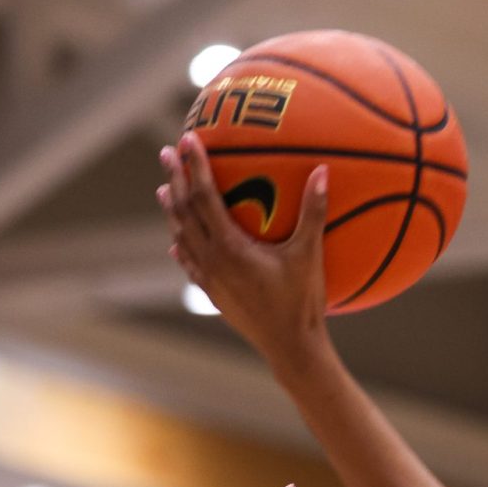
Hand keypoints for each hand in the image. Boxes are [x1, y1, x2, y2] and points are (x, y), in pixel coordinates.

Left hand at [159, 131, 331, 370]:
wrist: (290, 347)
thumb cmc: (302, 302)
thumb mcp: (310, 254)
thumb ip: (314, 211)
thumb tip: (322, 171)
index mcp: (230, 246)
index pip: (203, 196)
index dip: (195, 165)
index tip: (188, 139)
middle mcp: (212, 260)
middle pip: (183, 212)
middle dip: (175, 179)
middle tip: (167, 152)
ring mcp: (209, 279)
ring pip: (181, 237)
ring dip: (172, 211)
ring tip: (165, 190)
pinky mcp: (214, 295)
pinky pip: (190, 265)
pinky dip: (181, 247)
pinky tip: (176, 244)